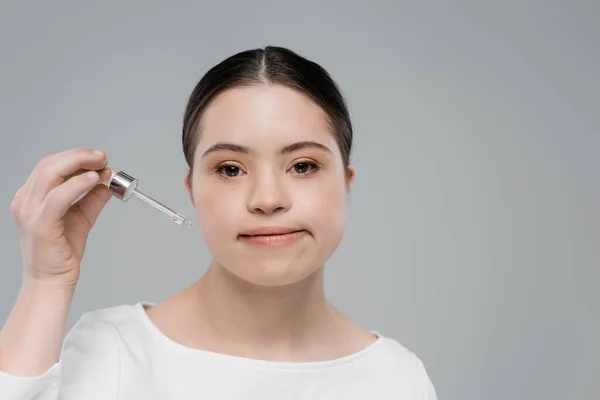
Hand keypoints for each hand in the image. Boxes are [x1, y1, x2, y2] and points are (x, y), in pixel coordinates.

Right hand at [11, 148, 112, 288]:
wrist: (51, 281)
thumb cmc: (61, 252)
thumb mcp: (81, 217)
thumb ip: (93, 197)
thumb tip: (110, 180)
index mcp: (30, 197)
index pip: (51, 165)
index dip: (76, 157)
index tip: (99, 158)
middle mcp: (25, 201)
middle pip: (50, 164)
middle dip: (79, 156)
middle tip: (102, 157)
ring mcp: (29, 212)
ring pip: (51, 173)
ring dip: (80, 163)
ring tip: (101, 165)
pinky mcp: (41, 225)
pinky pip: (59, 196)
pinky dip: (78, 184)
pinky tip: (94, 180)